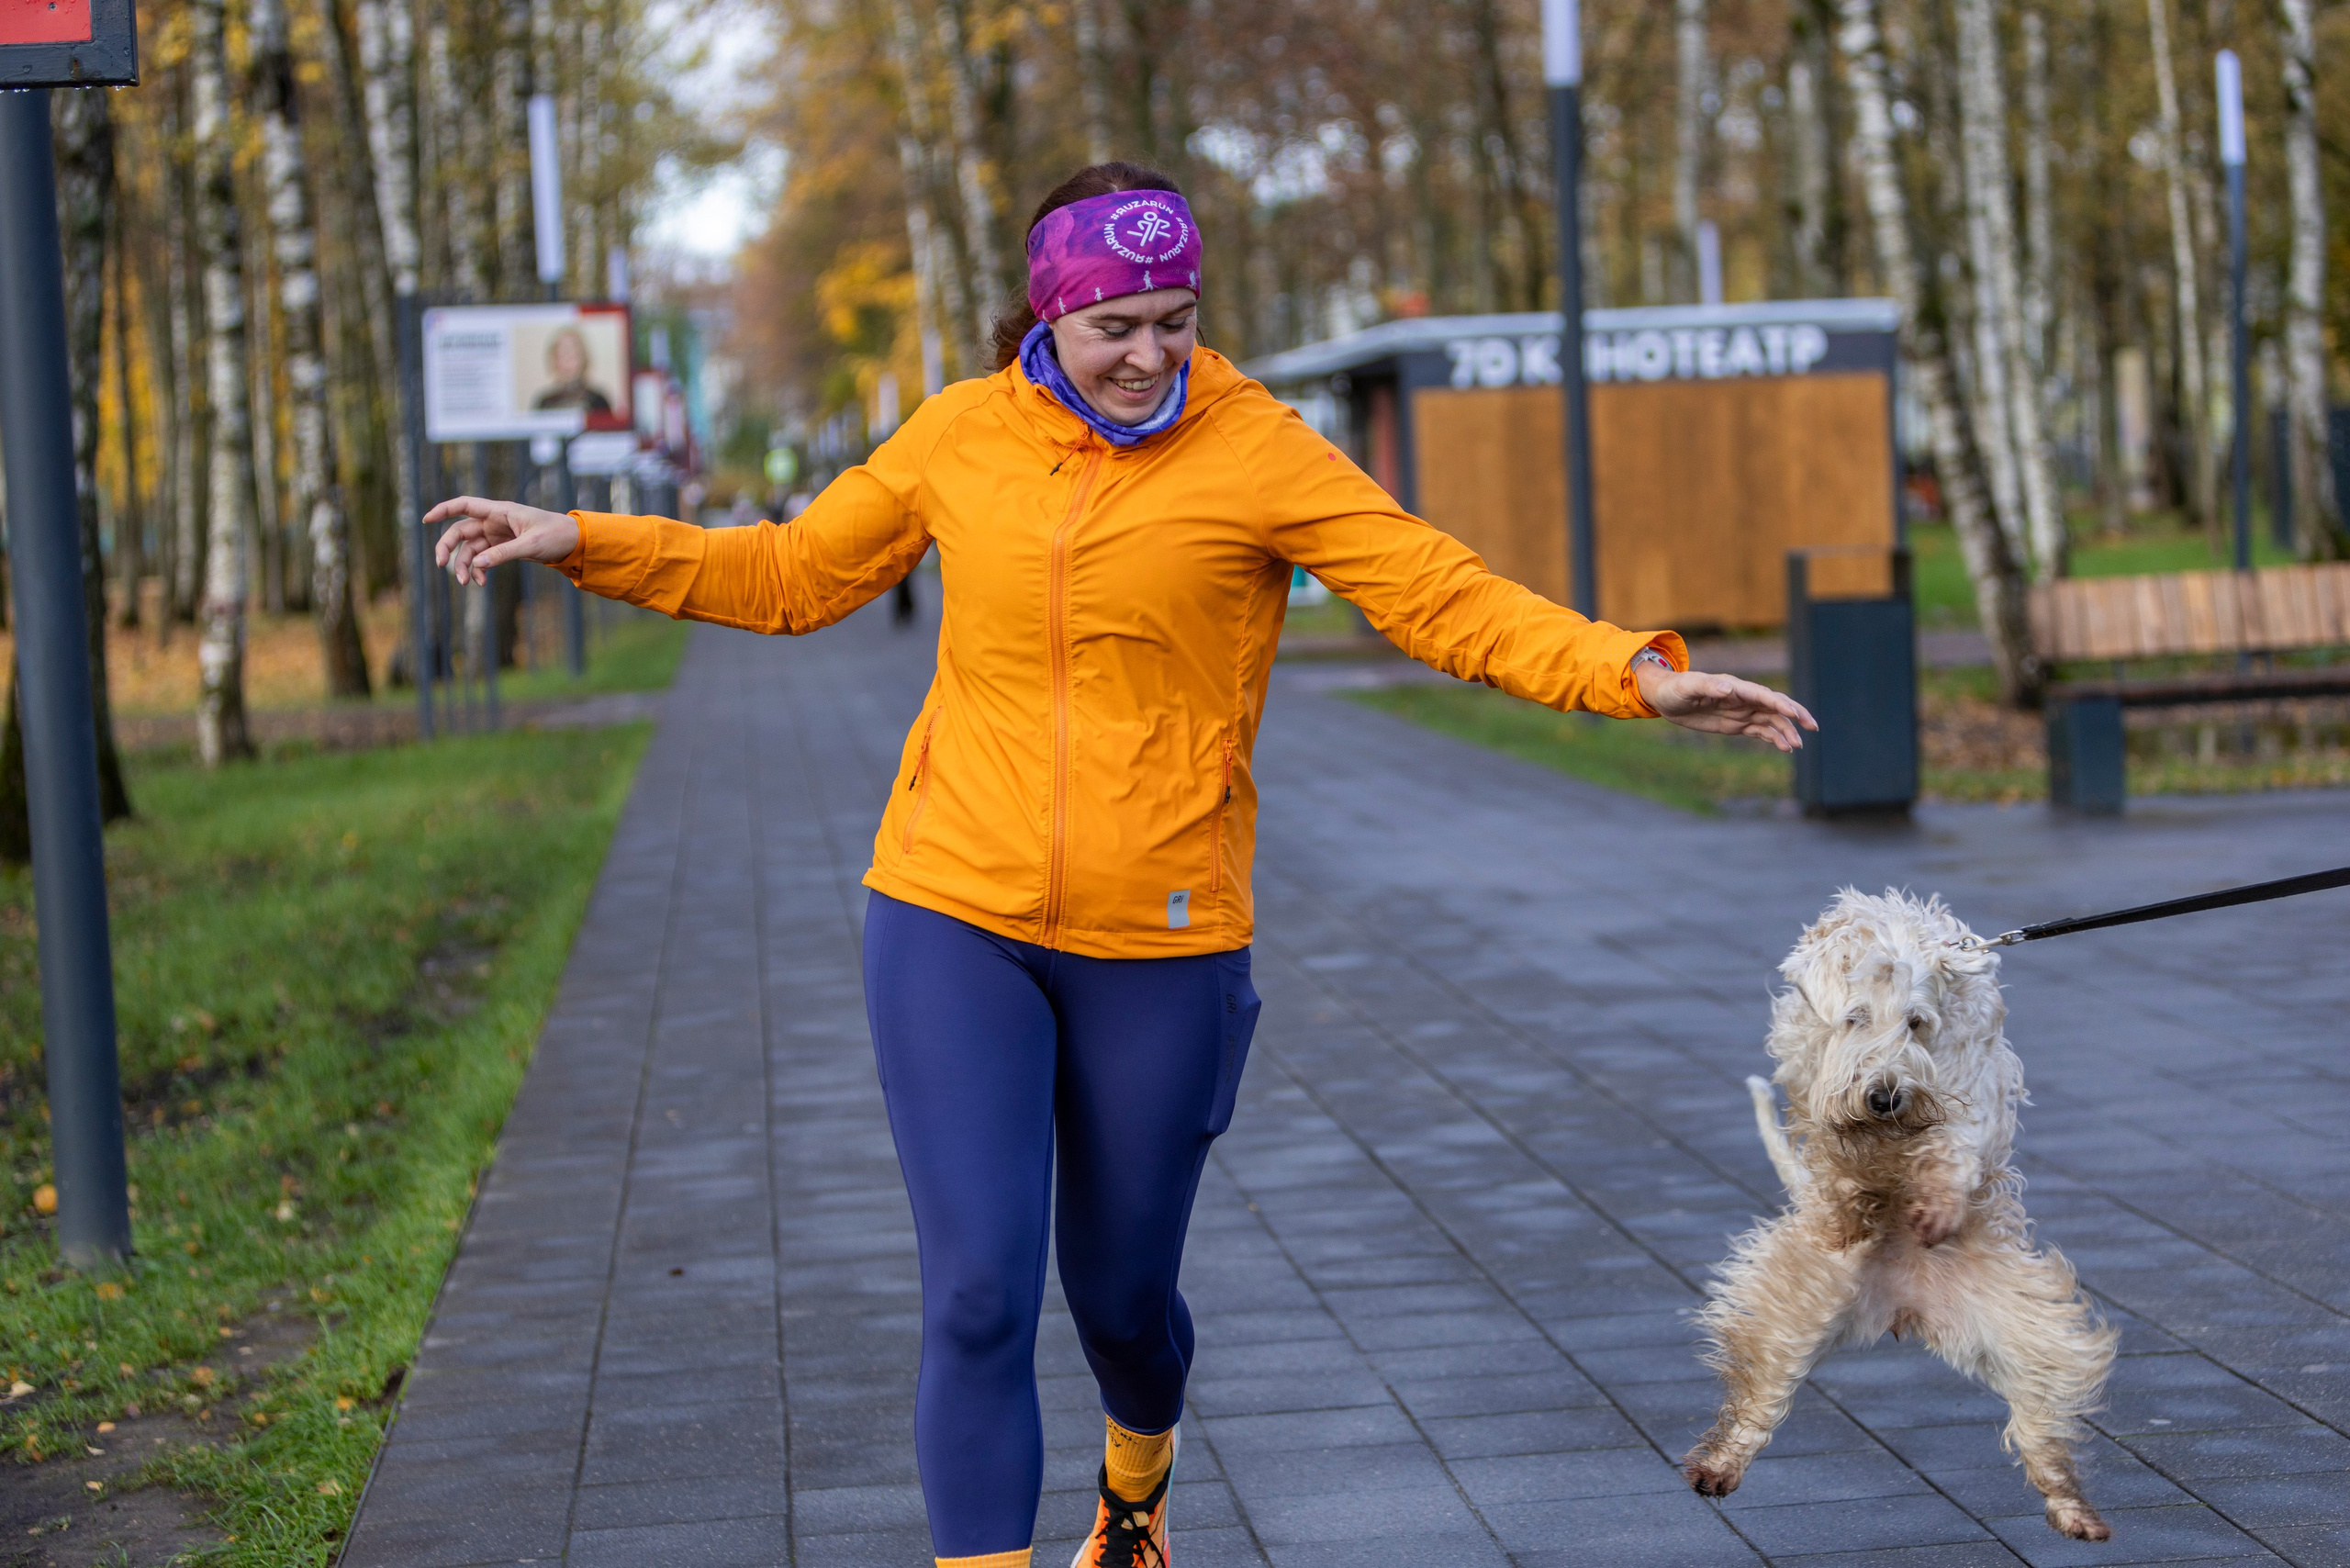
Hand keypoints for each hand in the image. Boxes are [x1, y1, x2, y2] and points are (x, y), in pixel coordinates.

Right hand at [426, 496, 580, 586]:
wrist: (573, 542)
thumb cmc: (556, 535)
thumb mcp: (531, 545)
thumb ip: (503, 554)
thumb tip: (477, 565)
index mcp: (500, 511)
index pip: (465, 505)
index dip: (444, 510)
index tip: (426, 519)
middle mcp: (494, 521)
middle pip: (460, 531)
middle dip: (448, 548)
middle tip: (441, 565)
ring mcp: (497, 535)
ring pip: (470, 549)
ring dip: (464, 565)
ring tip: (466, 584)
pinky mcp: (502, 547)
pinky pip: (483, 558)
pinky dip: (479, 570)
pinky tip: (480, 582)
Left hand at [1636, 664, 1817, 752]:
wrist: (1666, 698)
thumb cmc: (1675, 688)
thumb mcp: (1688, 686)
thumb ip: (1707, 686)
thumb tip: (1727, 687)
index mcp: (1735, 687)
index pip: (1763, 695)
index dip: (1779, 703)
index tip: (1794, 714)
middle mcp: (1743, 698)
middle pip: (1775, 706)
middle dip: (1795, 715)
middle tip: (1812, 727)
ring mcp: (1742, 711)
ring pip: (1772, 721)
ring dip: (1787, 731)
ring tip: (1797, 745)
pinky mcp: (1737, 724)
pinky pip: (1761, 731)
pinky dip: (1775, 738)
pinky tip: (1786, 748)